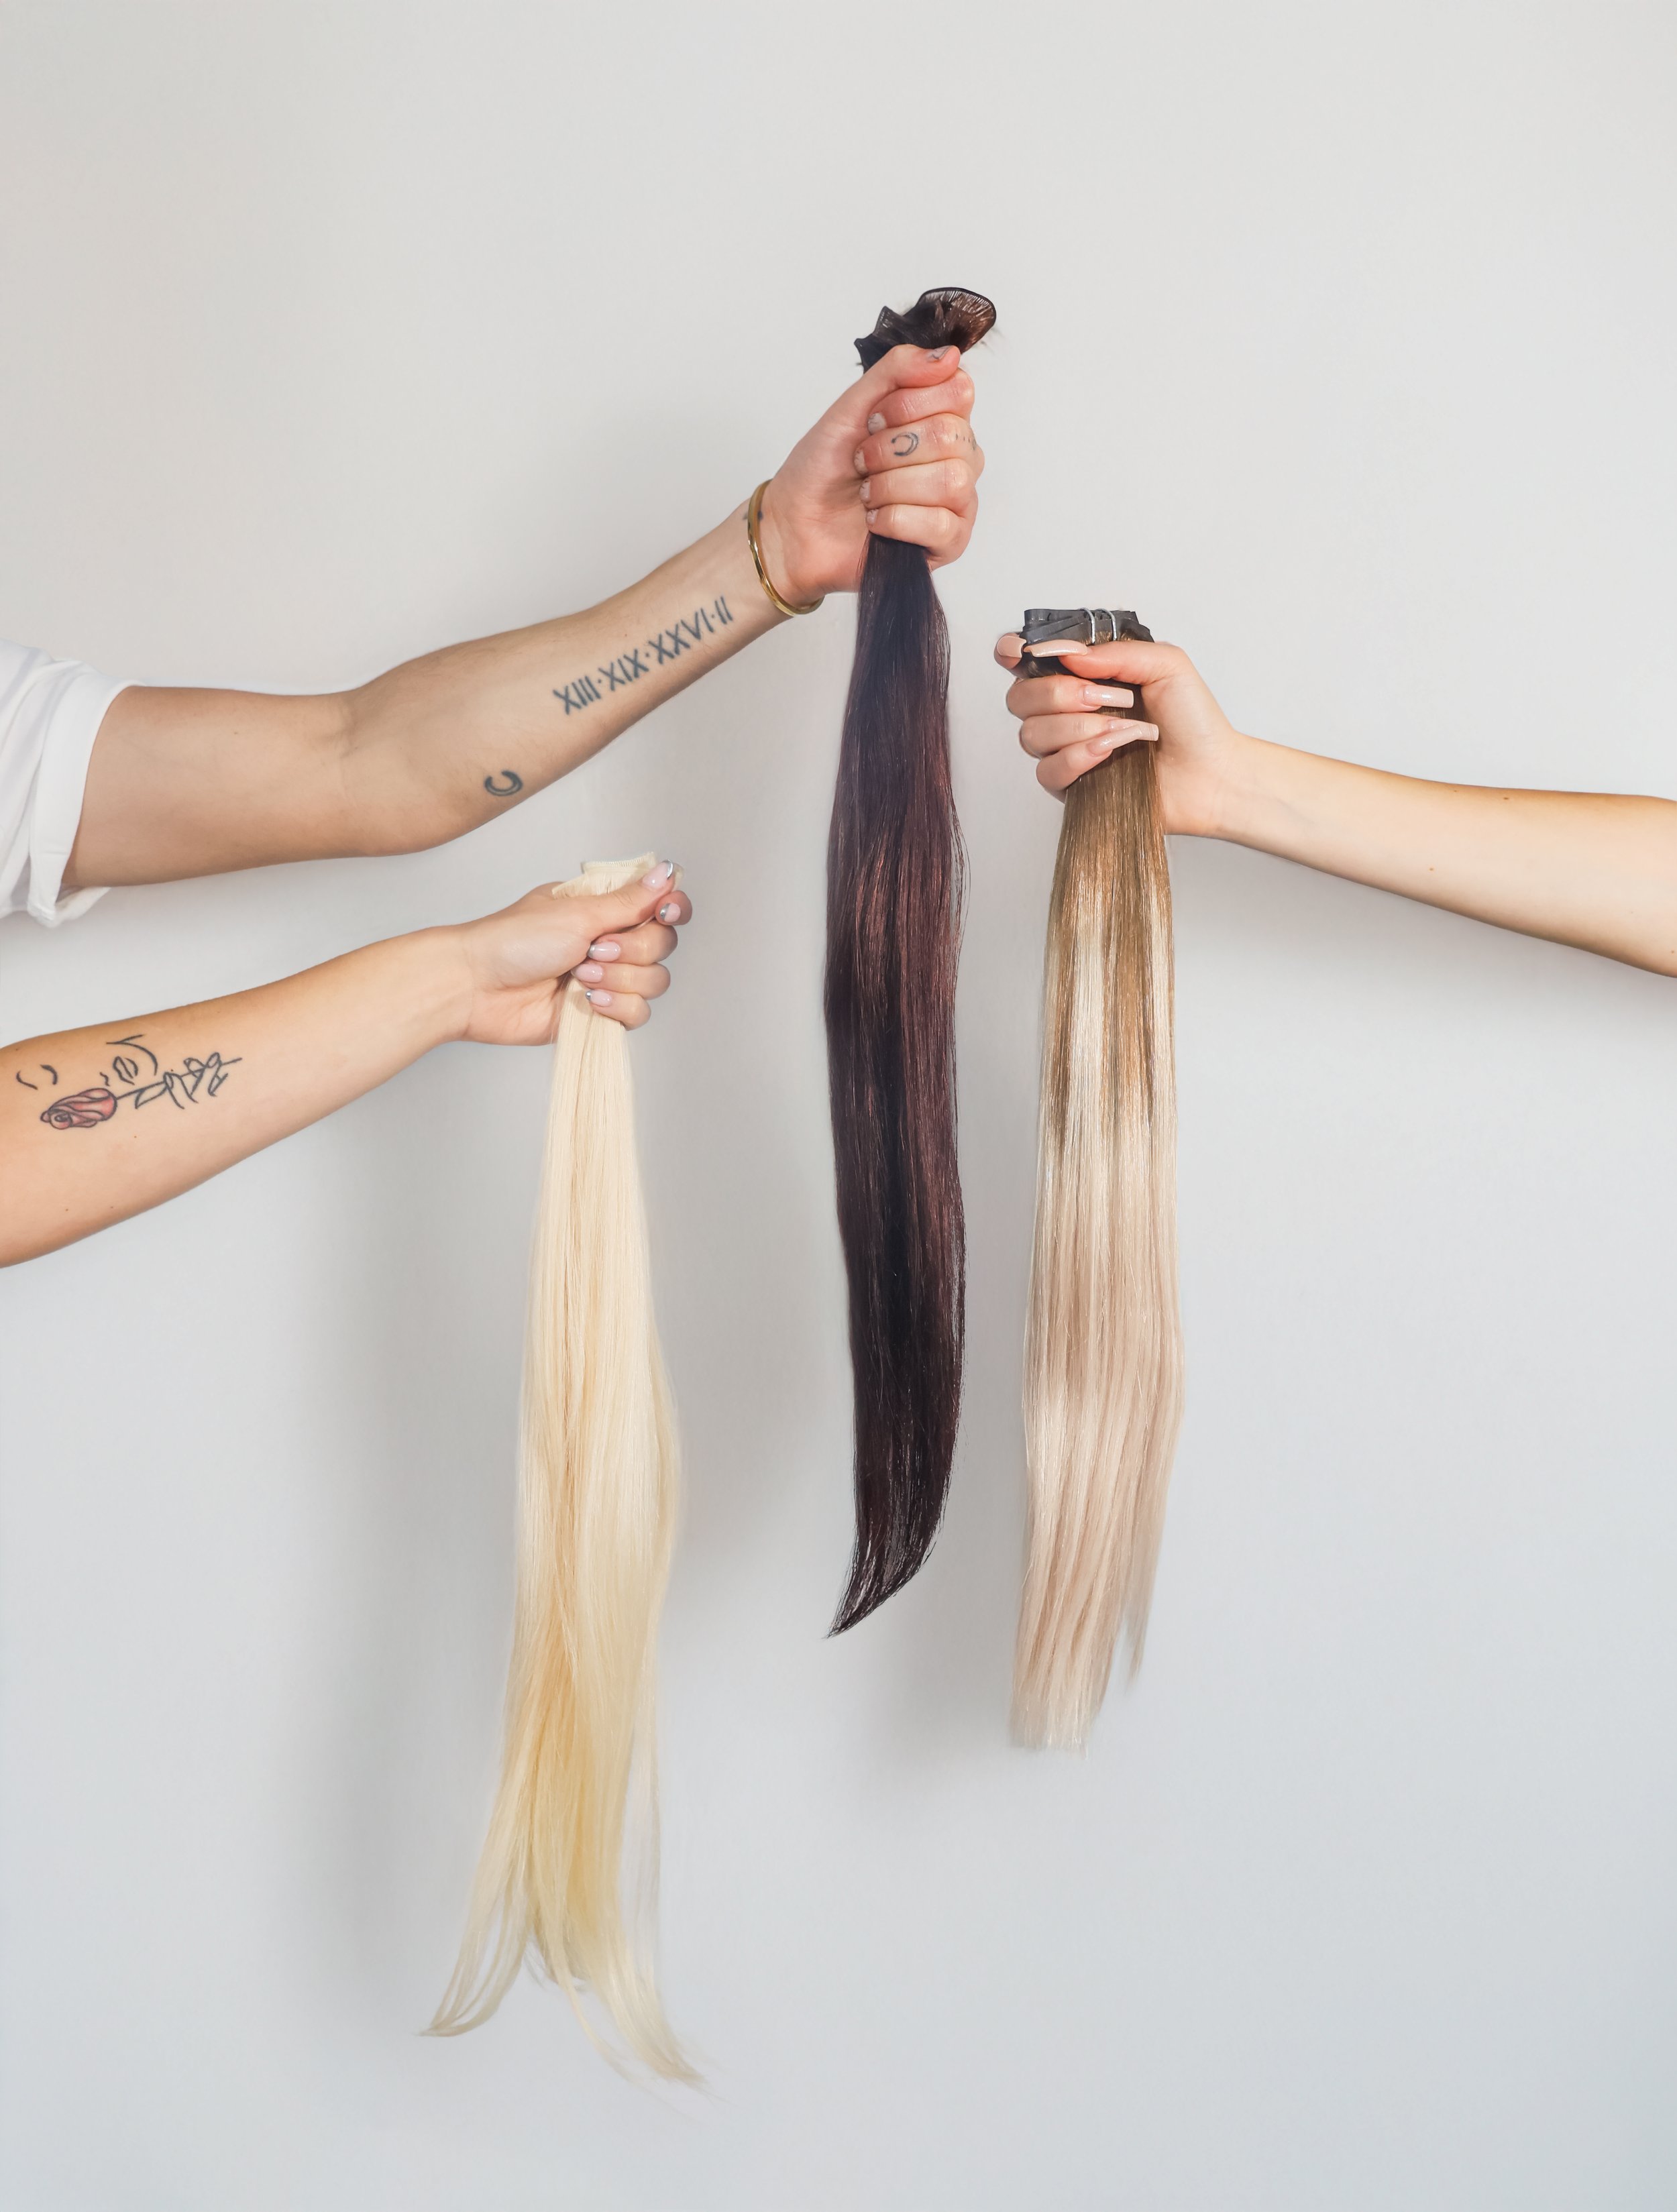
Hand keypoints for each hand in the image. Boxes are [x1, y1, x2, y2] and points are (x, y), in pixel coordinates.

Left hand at [443, 861, 691, 1045]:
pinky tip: (588, 1000)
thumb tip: (668, 873)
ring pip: (654, 981)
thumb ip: (630, 901)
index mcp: (604, 908)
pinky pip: (638, 1013)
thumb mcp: (577, 913)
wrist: (477, 987)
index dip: (671, 909)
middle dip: (634, 949)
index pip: (660, 904)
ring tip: (581, 976)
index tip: (664, 911)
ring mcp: (607, 978)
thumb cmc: (513, 941)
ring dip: (621, 978)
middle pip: (663, 944)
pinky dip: (617, 1007)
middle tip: (595, 948)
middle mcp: (609, 940)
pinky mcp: (600, 1013)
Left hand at [757, 345, 984, 605]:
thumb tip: (949, 355)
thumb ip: (897, 371)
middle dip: (891, 448)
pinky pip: (942, 525)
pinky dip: (896, 520)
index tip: (873, 420)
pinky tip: (875, 521)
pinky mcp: (948, 543)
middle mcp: (956, 456)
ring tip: (867, 494)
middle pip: (953, 435)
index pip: (959, 390)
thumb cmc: (822, 469)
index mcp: (940, 418)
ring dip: (893, 485)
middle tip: (861, 461)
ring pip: (951, 481)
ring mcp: (956, 501)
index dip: (910, 403)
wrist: (794, 525)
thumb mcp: (852, 406)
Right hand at [995, 634, 1242, 837]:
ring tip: (1124, 730)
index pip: (1028, 661)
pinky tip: (1111, 754)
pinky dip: (1080, 757)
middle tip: (1104, 697)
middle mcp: (1067, 711)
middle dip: (1059, 693)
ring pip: (1030, 734)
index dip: (1013, 653)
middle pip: (1019, 697)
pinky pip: (1047, 769)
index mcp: (1084, 676)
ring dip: (1079, 727)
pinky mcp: (1070, 785)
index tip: (1023, 653)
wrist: (1210, 773)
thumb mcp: (1165, 664)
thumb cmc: (1193, 721)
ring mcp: (1064, 749)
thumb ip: (1114, 652)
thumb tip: (1067, 654)